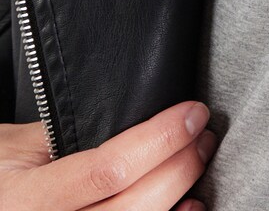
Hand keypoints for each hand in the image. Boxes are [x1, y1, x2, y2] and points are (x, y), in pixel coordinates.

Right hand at [0, 99, 217, 210]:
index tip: (193, 113)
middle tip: (203, 135)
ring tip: (198, 167)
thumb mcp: (21, 144)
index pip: (109, 169)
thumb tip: (143, 116)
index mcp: (27, 200)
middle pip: (132, 208)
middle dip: (179, 167)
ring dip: (178, 202)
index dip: (160, 140)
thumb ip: (75, 133)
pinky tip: (187, 208)